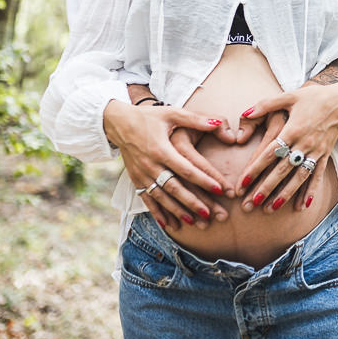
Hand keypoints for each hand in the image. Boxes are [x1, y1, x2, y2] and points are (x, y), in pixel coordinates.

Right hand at [103, 100, 232, 228]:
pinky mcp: (135, 180)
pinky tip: (169, 225)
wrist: (118, 122)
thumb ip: (196, 119)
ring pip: (162, 197)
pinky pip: (147, 199)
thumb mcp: (172, 113)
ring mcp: (141, 174)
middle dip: (192, 202)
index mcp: (161, 149)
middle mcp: (150, 165)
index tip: (219, 190)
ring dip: (177, 211)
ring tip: (194, 223)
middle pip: (174, 188)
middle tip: (210, 215)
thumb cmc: (149, 117)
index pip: (186, 169)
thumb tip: (219, 123)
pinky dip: (158, 213)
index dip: (203, 180)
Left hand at [234, 81, 337, 212]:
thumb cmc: (314, 97)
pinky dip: (310, 191)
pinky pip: (317, 176)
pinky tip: (302, 206)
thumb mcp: (289, 96)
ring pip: (298, 177)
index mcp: (293, 129)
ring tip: (271, 208)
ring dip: (285, 194)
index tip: (243, 183)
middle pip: (282, 169)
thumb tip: (245, 112)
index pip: (269, 153)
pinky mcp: (325, 155)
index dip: (255, 169)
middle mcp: (304, 143)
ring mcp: (316, 151)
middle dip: (266, 188)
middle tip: (252, 203)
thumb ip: (266, 104)